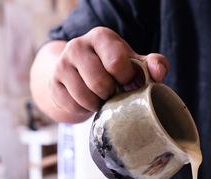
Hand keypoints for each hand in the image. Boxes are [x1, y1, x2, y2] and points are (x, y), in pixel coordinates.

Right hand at [39, 27, 168, 120]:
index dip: (126, 79)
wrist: (81, 74)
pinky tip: (89, 101)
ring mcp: (62, 64)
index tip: (128, 81)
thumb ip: (154, 64)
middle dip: (112, 94)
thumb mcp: (136, 63)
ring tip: (103, 98)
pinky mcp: (53, 83)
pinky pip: (73, 106)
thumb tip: (158, 74)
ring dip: (99, 104)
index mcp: (101, 37)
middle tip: (115, 92)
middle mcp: (77, 45)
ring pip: (85, 97)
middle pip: (100, 83)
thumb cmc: (115, 68)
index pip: (116, 63)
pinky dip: (85, 110)